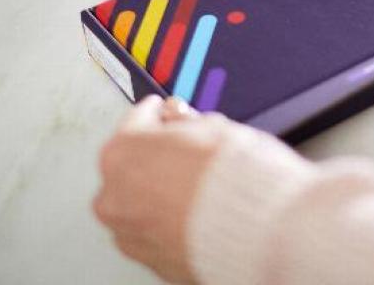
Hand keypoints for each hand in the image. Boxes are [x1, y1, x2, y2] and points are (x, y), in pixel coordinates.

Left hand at [93, 96, 221, 283]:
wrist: (258, 227)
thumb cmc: (236, 177)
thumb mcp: (213, 125)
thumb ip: (187, 124)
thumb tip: (185, 126)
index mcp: (123, 153)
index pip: (137, 120)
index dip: (160, 114)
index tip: (168, 115)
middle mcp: (115, 195)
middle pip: (132, 166)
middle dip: (156, 157)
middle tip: (188, 153)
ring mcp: (129, 232)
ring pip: (139, 203)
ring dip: (159, 193)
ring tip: (196, 188)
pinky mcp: (149, 259)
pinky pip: (153, 232)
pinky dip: (168, 222)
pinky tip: (195, 214)